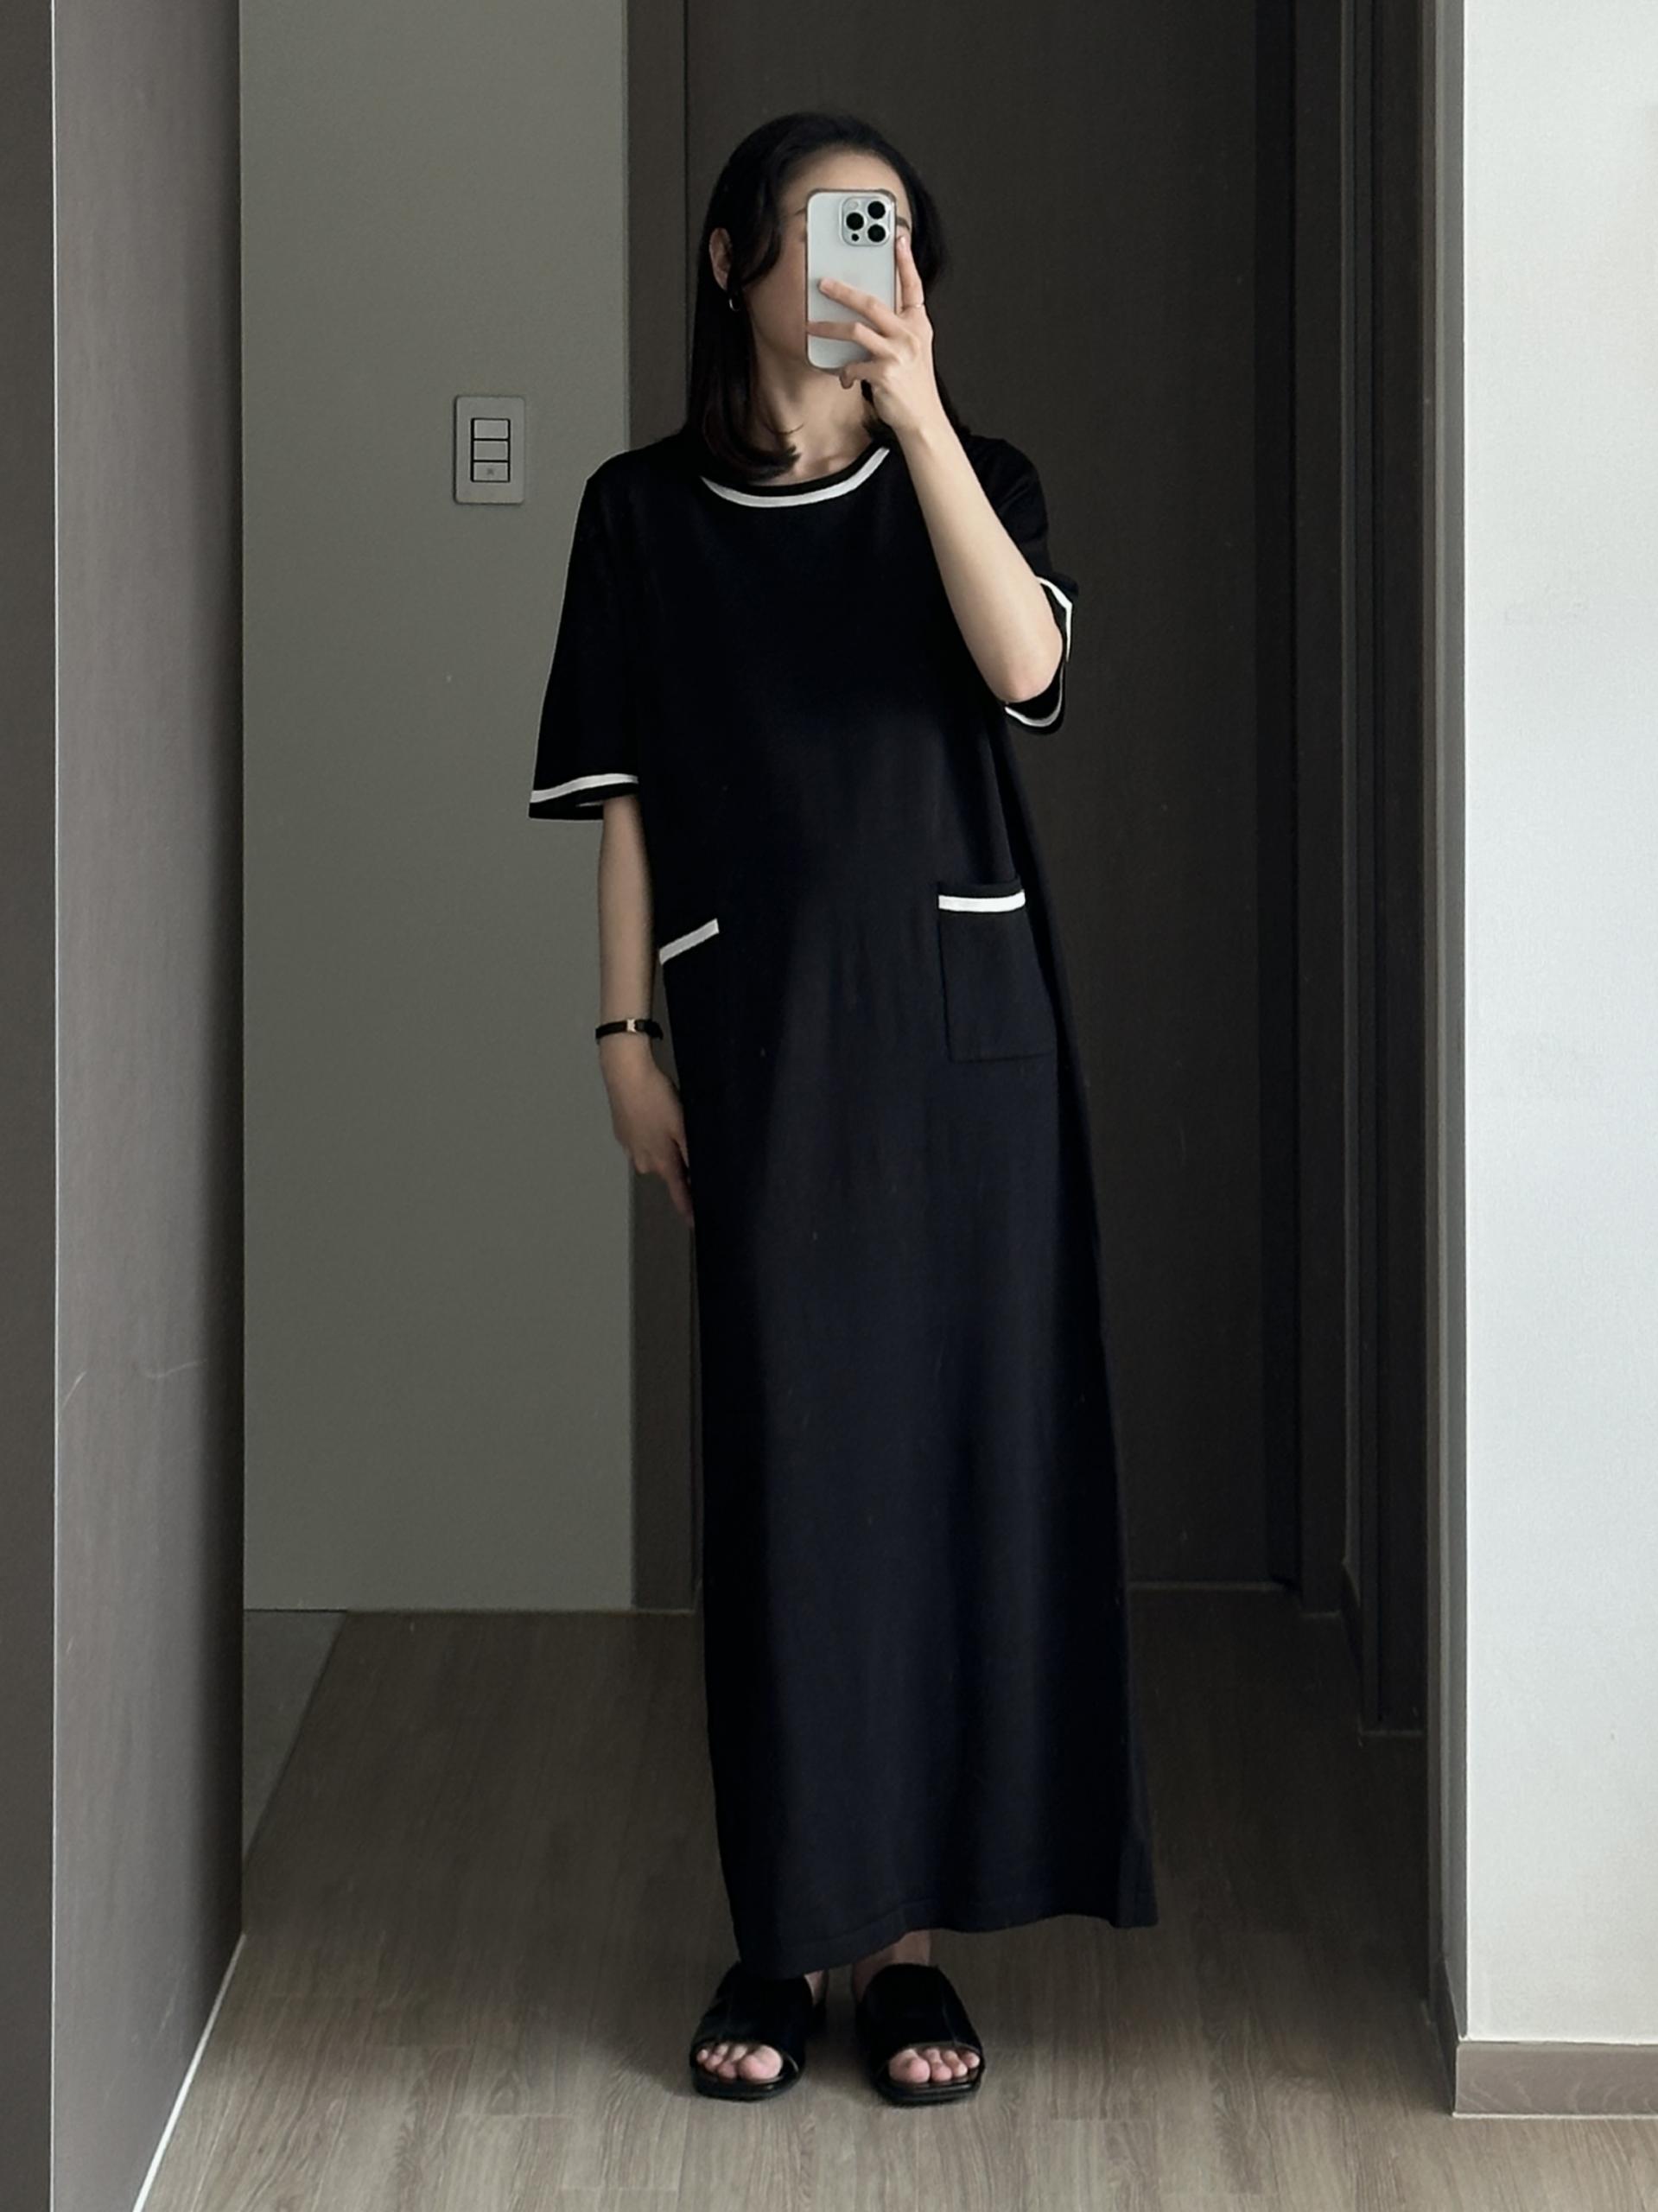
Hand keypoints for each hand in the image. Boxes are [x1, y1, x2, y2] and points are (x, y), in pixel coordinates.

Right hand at [602, 1052, 693, 1224]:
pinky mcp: (622, 1134)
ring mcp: (630, 1149)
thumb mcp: (683, 1125)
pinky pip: (642, 1142)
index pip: (679, 1194)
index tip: (697, 1224)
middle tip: (688, 1140)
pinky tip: (653, 1117)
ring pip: (654, 1156)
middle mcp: (644, 1162)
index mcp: (662, 1162)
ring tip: (669, 1122)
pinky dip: (649, 1135)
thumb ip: (692, 1154)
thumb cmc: (658, 1100)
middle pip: (668, 1172)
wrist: (625, 1074)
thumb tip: (702, 1179)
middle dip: (679, 1164)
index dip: (689, 1210)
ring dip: (663, 1147)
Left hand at [805, 229, 945, 437]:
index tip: (898, 237)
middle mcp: (910, 335)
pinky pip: (853, 364)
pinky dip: (844, 371)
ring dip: (829, 328)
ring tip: (812, 326)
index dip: (906, 261)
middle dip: (844, 291)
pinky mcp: (884, 374)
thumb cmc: (913, 385)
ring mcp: (897, 354)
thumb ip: (896, 329)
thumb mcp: (913, 351)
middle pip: (872, 303)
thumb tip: (863, 317)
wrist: (922, 419)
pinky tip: (845, 377)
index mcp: (918, 324)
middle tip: (824, 284)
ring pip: (856, 330)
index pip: (913, 286)